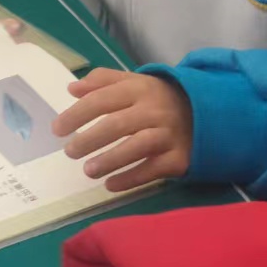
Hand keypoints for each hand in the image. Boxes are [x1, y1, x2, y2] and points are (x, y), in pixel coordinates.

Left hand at [54, 70, 194, 191]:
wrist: (208, 114)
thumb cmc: (162, 99)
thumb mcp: (137, 82)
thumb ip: (104, 81)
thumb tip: (72, 89)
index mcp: (140, 89)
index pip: (103, 99)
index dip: (77, 114)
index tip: (57, 129)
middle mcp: (155, 110)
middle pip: (117, 124)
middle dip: (89, 139)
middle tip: (70, 152)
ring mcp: (169, 134)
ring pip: (136, 147)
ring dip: (109, 160)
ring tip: (88, 171)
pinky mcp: (179, 157)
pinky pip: (152, 170)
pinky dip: (129, 178)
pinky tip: (111, 184)